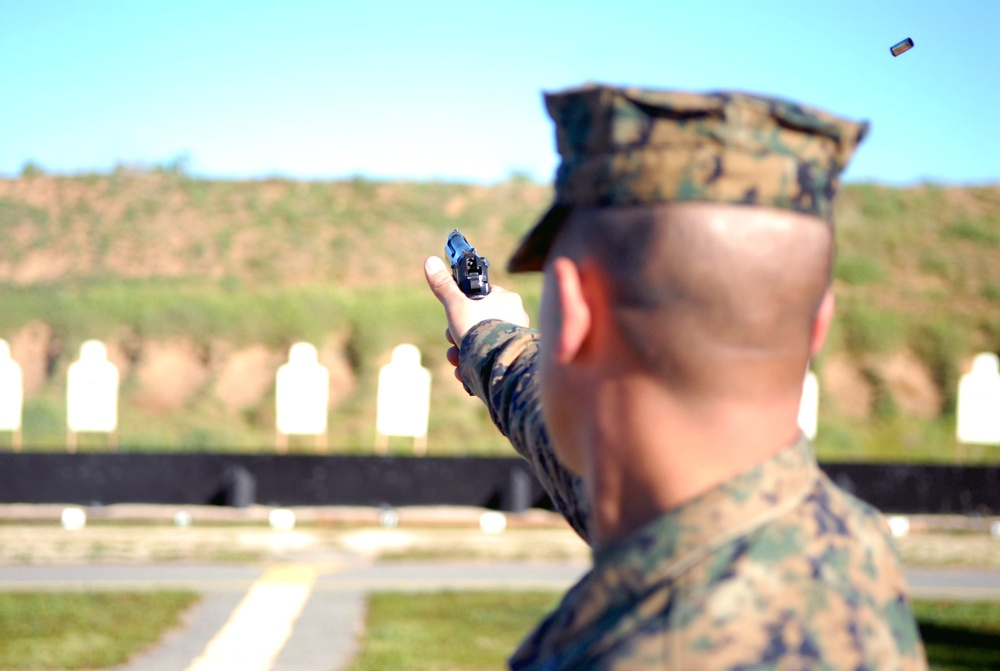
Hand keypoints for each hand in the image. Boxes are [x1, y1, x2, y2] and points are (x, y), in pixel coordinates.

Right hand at [424, 255, 528, 379]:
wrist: (498, 365)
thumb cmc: (479, 329)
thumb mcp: (456, 305)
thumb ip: (444, 286)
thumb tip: (430, 261)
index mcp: (506, 299)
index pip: (480, 297)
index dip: (461, 307)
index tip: (451, 317)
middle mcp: (515, 318)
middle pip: (478, 323)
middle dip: (458, 335)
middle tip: (452, 340)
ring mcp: (514, 340)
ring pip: (482, 343)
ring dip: (463, 353)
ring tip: (457, 361)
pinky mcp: (512, 359)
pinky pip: (489, 360)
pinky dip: (474, 366)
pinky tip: (465, 373)